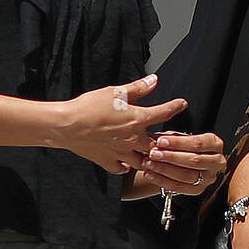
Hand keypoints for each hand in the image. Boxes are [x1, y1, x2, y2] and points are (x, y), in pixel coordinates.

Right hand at [56, 74, 186, 174]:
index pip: (163, 113)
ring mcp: (121, 153)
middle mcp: (133, 139)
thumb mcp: (115, 92)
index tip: (182, 104)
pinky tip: (126, 164)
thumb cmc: (89, 106)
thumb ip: (138, 88)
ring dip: (149, 158)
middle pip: (157, 144)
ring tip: (153, 155)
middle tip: (171, 140)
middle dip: (166, 143)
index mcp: (137, 119)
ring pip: (142, 161)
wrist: (66, 126)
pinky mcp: (107, 161)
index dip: (175, 106)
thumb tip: (154, 80)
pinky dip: (125, 167)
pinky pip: (121, 168)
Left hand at [135, 130, 225, 195]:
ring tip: (149, 163)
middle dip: (171, 157)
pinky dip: (162, 181)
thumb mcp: (180, 138)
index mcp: (215, 144)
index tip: (161, 141)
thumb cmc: (184, 147)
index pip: (198, 143)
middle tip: (153, 153)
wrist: (184, 161)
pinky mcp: (199, 189)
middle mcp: (216, 161)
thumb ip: (169, 138)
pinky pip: (179, 187)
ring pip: (186, 175)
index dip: (178, 143)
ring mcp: (209, 177)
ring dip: (165, 169)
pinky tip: (150, 174)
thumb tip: (152, 138)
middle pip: (194, 160)